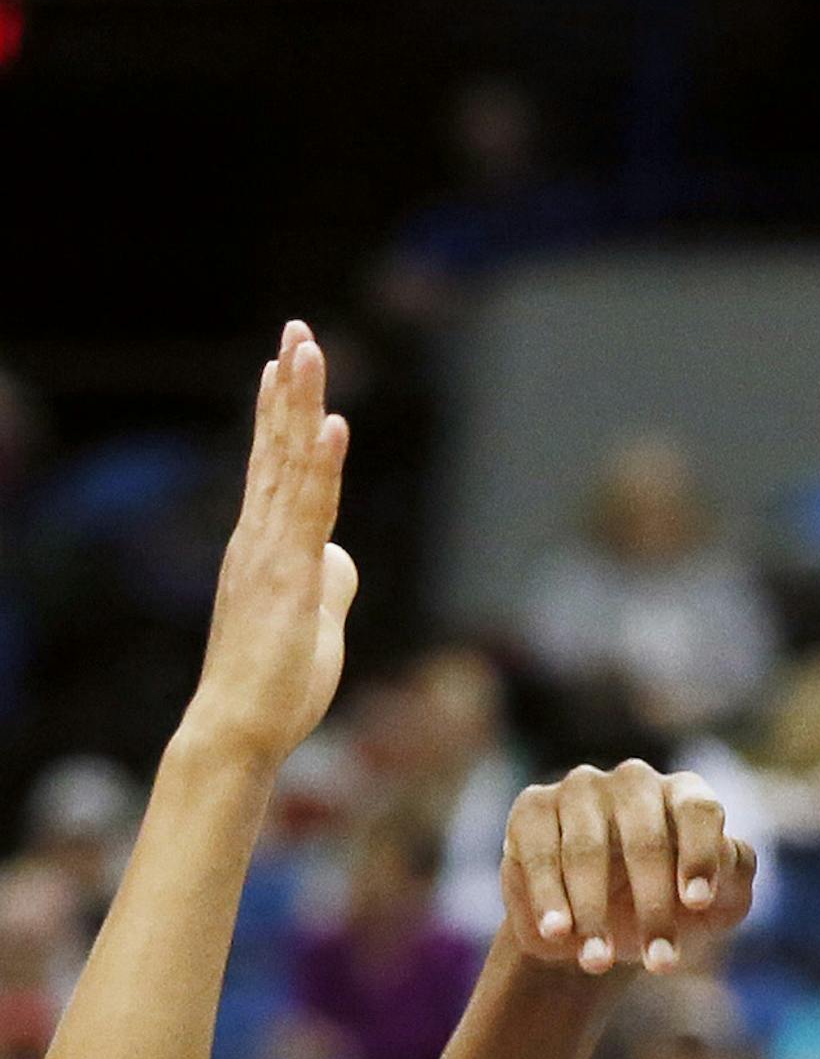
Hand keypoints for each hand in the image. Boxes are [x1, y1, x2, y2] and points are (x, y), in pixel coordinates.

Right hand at [190, 325, 354, 766]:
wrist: (240, 729)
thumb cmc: (275, 684)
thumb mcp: (313, 621)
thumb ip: (326, 581)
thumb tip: (339, 555)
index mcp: (264, 547)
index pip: (274, 465)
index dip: (281, 413)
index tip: (285, 363)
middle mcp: (259, 538)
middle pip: (277, 448)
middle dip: (289, 387)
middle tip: (297, 329)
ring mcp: (270, 553)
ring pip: (290, 465)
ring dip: (301, 406)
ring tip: (309, 350)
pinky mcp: (287, 577)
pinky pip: (308, 510)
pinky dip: (321, 465)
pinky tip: (332, 426)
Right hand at [501, 761, 754, 974]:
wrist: (595, 929)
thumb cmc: (666, 908)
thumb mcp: (715, 905)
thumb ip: (735, 877)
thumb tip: (729, 856)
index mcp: (685, 795)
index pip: (699, 810)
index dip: (700, 855)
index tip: (697, 904)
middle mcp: (634, 782)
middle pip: (645, 838)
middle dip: (653, 907)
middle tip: (658, 963)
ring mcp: (581, 789)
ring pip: (587, 849)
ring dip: (594, 913)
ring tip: (598, 962)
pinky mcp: (533, 808)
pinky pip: (539, 853)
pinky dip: (549, 898)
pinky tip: (557, 934)